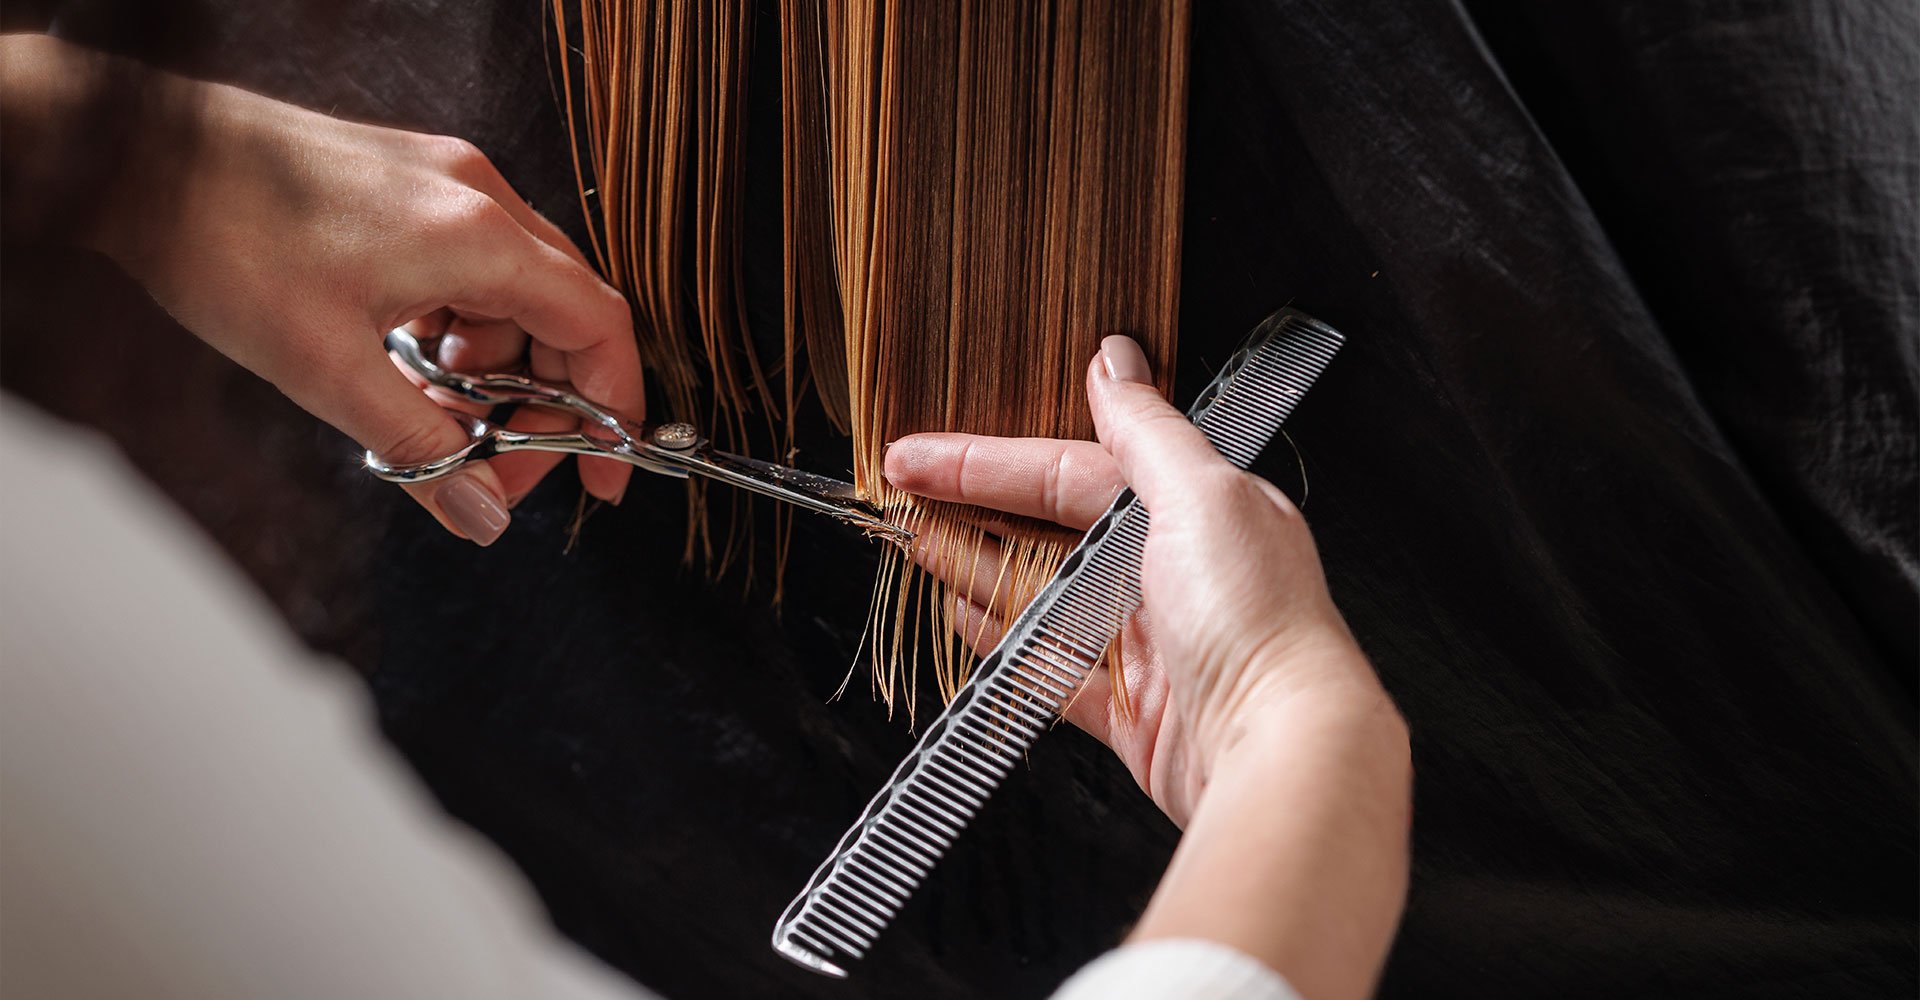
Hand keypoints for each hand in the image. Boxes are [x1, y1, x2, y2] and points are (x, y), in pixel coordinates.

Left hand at [9, 36, 642, 544]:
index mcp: (479, 235)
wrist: (140, 155)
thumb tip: (484, 516)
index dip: (613, 409)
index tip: (601, 473)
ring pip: (515, 294)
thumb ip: (423, 451)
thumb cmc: (222, 238)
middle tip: (498, 465)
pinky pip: (470, 268)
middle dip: (544, 401)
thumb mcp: (327, 371)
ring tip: (435, 417)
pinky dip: (458, 329)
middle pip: (563, 314)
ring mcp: (444, 183)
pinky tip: (409, 364)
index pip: (598, 327)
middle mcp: (477, 197)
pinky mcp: (409, 184)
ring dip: (493, 370)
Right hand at [884, 336, 1390, 825]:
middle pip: (1051, 530)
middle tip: (899, 496)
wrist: (1281, 751)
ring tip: (913, 545)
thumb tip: (1114, 359)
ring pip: (1043, 597)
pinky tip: (963, 619)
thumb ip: (1147, 429)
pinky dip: (1004, 645)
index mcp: (1196, 510)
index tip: (918, 454)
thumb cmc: (1257, 619)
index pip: (1071, 470)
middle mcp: (1174, 573)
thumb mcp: (1202, 494)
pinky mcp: (1133, 711)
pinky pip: (1051, 669)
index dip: (989, 460)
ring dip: (975, 569)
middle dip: (972, 510)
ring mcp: (1151, 645)